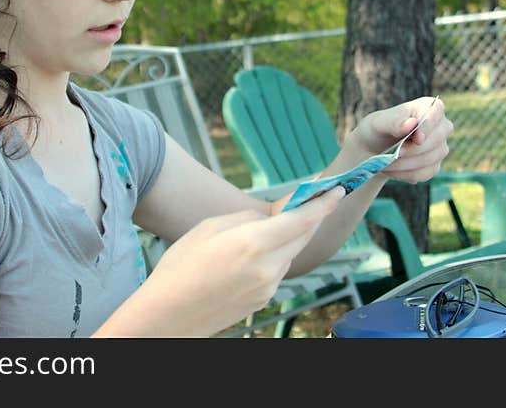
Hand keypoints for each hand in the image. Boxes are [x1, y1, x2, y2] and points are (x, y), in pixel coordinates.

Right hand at [143, 186, 345, 335]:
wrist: (167, 315)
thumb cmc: (180, 266)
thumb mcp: (208, 228)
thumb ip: (245, 218)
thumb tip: (267, 219)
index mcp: (253, 243)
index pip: (302, 220)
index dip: (323, 204)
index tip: (337, 190)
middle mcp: (267, 267)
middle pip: (302, 236)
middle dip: (311, 217)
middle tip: (315, 199)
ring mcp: (268, 287)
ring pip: (289, 254)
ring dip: (290, 237)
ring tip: (272, 226)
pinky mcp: (263, 300)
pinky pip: (277, 270)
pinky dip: (275, 256)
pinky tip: (253, 253)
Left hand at [351, 96, 452, 183]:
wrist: (375, 149)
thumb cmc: (379, 129)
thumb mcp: (379, 122)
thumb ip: (394, 122)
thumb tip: (411, 123)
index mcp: (429, 107)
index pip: (436, 112)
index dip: (428, 127)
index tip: (417, 139)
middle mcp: (441, 127)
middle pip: (435, 140)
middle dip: (412, 150)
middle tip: (392, 154)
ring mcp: (440, 148)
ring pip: (429, 160)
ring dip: (404, 164)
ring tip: (385, 163)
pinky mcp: (434, 166)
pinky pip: (424, 174)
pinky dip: (405, 174)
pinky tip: (391, 170)